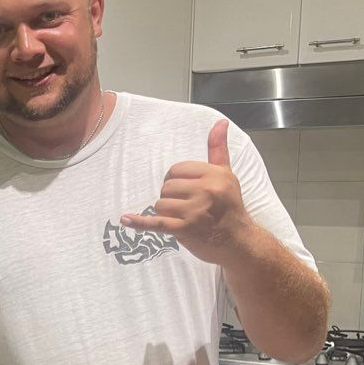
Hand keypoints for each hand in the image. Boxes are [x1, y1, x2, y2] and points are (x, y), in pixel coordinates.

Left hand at [119, 119, 251, 265]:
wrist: (238, 241)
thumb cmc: (230, 207)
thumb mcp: (227, 174)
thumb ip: (218, 148)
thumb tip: (220, 122)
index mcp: (213, 175)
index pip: (176, 170)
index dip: (176, 180)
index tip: (187, 190)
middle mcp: (205, 191)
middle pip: (166, 187)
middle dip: (171, 197)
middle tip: (188, 207)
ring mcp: (194, 211)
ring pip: (160, 204)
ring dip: (166, 212)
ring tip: (184, 218)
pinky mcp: (184, 229)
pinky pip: (156, 223)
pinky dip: (140, 223)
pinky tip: (125, 220)